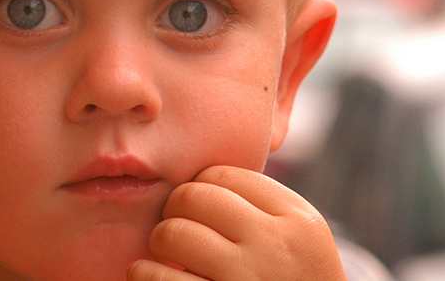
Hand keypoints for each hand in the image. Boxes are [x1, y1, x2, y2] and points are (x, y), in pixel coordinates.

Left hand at [128, 166, 346, 280]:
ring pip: (173, 233)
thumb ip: (262, 207)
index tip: (200, 209)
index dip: (201, 187)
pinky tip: (150, 275)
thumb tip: (200, 176)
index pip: (223, 174)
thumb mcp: (300, 240)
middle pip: (194, 196)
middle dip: (175, 208)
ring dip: (160, 241)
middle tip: (178, 228)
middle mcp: (274, 245)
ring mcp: (245, 279)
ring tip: (168, 253)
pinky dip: (144, 273)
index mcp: (298, 219)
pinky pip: (158, 278)